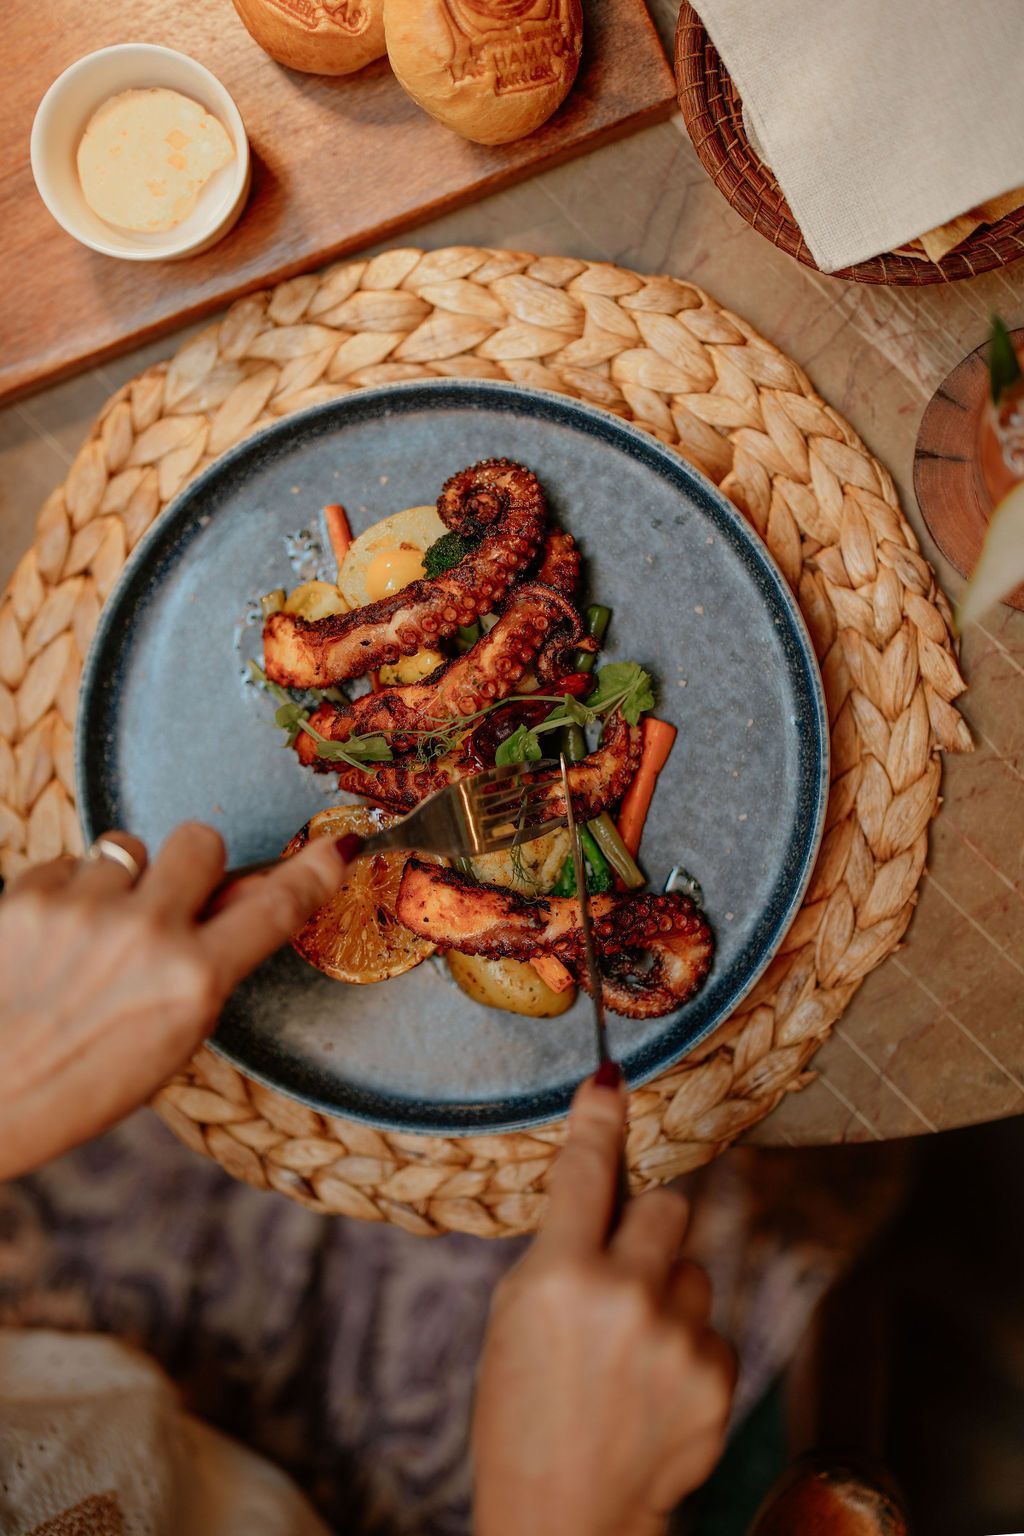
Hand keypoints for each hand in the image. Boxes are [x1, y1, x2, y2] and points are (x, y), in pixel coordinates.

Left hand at [0, 823, 356, 1179]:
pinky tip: (53, 938)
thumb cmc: (84, 1080)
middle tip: (170, 899)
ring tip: (92, 936)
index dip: (311, 874)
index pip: (274, 910)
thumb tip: (248, 898)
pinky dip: (66, 891)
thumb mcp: (174, 1036)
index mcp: (194, 983)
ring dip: (119, 882)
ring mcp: (85, 910)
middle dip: (191, 863)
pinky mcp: (29, 895)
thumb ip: (212, 963)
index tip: (334, 849)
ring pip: (127, 847)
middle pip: (199, 840)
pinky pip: (68, 861)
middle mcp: (146, 937)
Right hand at [472, 1077, 735, 1535]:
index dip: (598, 1119)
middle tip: (619, 1271)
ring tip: (631, 1353)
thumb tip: (598, 1189)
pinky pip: (712, 1327)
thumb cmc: (520, 1415)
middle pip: (667, 1205)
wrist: (565, 1518)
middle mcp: (625, 1296)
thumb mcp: (513, 1318)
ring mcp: (678, 1339)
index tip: (610, 1082)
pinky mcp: (717, 1379)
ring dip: (667, 1293)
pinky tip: (653, 1388)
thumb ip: (559, 1250)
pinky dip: (686, 1347)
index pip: (585, 1170)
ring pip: (694, 1268)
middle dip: (647, 1226)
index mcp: (560, 1276)